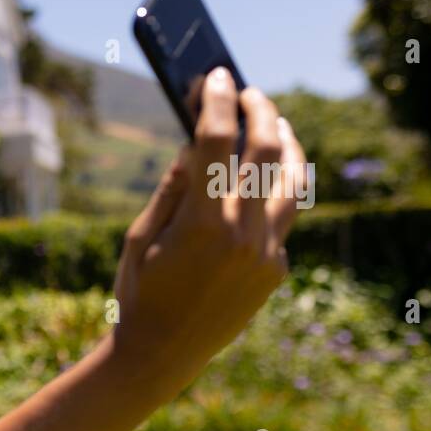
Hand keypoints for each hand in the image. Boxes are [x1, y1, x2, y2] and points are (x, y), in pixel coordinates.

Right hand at [112, 67, 306, 390]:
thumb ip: (174, 186)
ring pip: (291, 181)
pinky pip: (283, 217)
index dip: (215, 101)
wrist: (161, 355)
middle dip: (257, 111)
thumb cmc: (139, 291)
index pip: (215, 141)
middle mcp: (241, 235)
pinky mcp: (275, 270)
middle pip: (265, 150)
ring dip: (285, 143)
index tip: (215, 75)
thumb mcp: (142, 235)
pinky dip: (276, 188)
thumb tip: (196, 143)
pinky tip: (266, 175)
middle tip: (247, 91)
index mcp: (199, 223)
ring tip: (275, 123)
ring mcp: (265, 254)